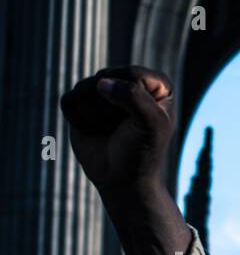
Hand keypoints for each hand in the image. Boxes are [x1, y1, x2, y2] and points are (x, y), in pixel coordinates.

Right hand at [60, 66, 175, 198]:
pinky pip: (70, 100)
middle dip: (111, 109)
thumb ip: (134, 96)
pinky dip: (79, 119)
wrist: (122, 180)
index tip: (142, 122)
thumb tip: (101, 83)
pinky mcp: (80, 102)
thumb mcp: (151, 124)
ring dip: (95, 115)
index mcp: (156, 85)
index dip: (132, 99)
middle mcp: (129, 83)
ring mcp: (103, 92)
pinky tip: (93, 130)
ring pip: (85, 88)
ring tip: (108, 129)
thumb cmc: (142, 152)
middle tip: (123, 129)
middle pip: (106, 78)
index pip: (133, 74)